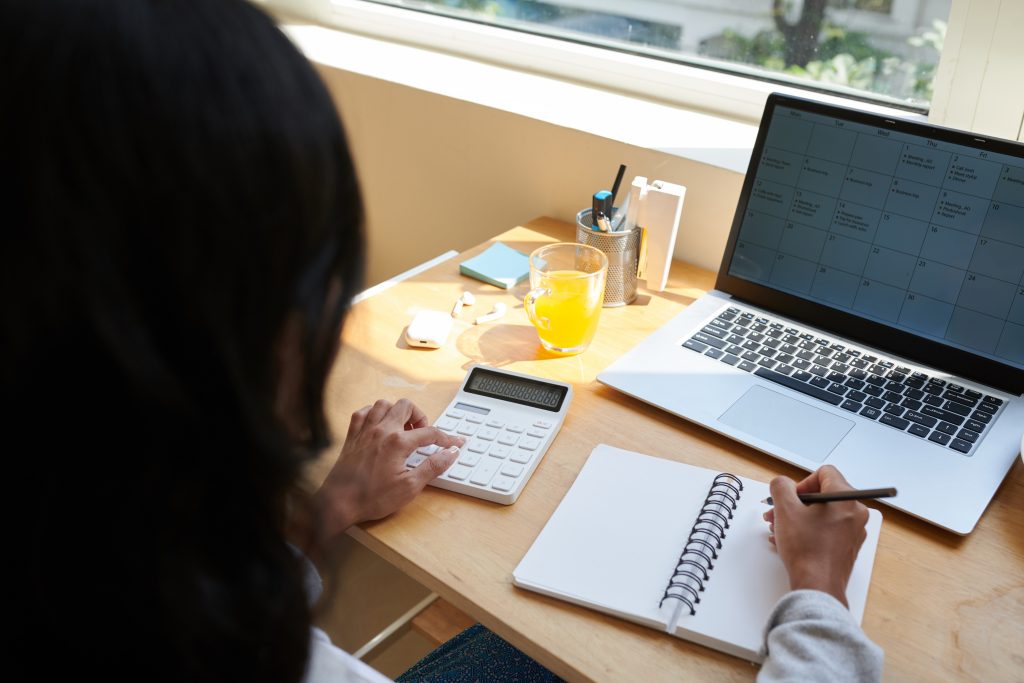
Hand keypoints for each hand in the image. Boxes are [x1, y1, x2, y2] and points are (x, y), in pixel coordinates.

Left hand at [315, 398, 463, 543]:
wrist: (339, 503)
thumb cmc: (371, 497)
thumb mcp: (409, 487)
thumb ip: (433, 467)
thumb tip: (450, 454)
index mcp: (398, 443)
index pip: (430, 433)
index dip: (447, 438)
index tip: (454, 443)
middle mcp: (381, 430)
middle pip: (407, 406)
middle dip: (420, 416)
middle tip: (424, 434)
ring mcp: (365, 431)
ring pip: (384, 404)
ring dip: (397, 412)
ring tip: (404, 428)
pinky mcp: (352, 436)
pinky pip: (363, 412)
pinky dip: (374, 414)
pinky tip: (380, 425)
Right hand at [763, 465, 868, 606]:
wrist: (817, 586)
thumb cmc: (806, 551)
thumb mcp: (785, 509)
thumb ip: (781, 486)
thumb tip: (782, 483)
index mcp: (846, 499)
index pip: (825, 473)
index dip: (802, 482)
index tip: (791, 497)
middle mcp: (856, 514)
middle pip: (822, 495)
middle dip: (795, 503)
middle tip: (778, 513)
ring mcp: (854, 532)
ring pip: (822, 514)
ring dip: (798, 518)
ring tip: (779, 529)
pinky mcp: (848, 547)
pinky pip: (826, 529)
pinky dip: (808, 531)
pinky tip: (789, 541)